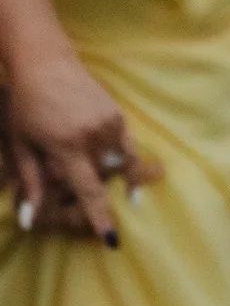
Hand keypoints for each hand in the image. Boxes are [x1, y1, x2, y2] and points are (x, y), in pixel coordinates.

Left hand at [4, 53, 159, 245]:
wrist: (46, 65)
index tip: (112, 240)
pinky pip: (129, 150)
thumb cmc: (26, 106)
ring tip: (97, 184)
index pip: (89, 191)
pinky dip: (131, 168)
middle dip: (95, 196)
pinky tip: (132, 186)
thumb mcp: (21, 145)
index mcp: (66, 146)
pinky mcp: (118, 117)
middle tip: (82, 202)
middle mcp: (93, 137)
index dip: (100, 218)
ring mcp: (109, 125)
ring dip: (106, 180)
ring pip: (115, 166)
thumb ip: (30, 183)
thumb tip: (30, 220)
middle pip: (102, 180)